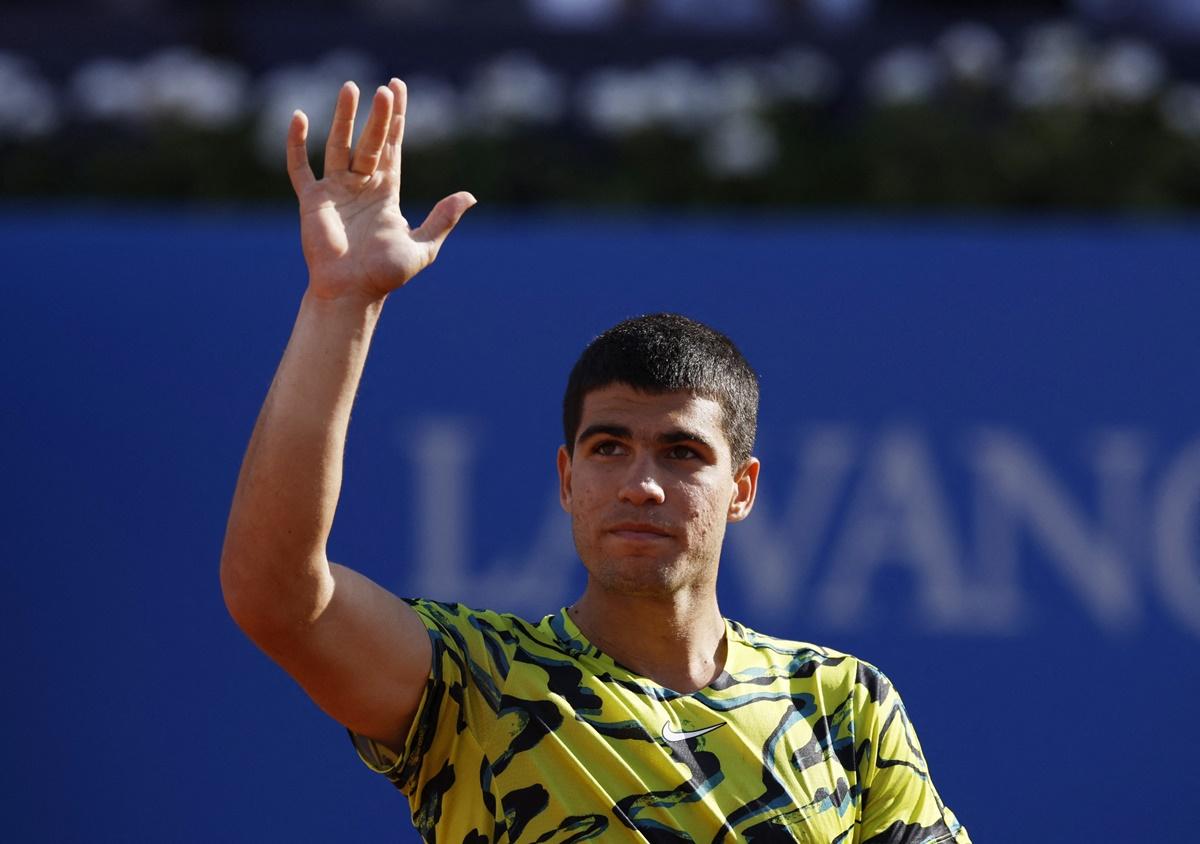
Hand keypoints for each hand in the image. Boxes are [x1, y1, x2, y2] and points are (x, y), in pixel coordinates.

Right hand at [287, 79, 475, 302]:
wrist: (352, 293)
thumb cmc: (386, 274)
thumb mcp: (423, 246)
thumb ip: (442, 219)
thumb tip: (470, 196)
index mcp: (387, 192)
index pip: (393, 147)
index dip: (396, 120)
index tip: (398, 89)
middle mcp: (361, 185)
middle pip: (371, 141)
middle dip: (378, 116)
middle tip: (385, 89)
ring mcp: (336, 190)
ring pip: (339, 144)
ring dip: (343, 117)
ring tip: (350, 88)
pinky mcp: (312, 200)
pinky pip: (301, 167)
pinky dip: (297, 144)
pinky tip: (298, 117)